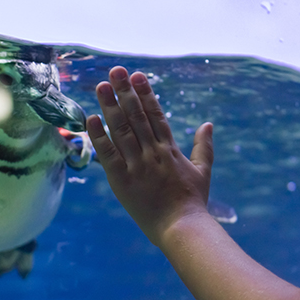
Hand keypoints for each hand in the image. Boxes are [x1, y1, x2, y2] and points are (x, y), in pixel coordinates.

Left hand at [86, 66, 213, 245]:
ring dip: (110, 106)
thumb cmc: (193, 202)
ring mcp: (137, 166)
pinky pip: (108, 155)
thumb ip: (204, 146)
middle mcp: (152, 153)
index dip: (145, 93)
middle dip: (125, 91)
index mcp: (170, 149)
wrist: (182, 228)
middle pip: (136, 116)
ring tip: (101, 86)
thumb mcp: (203, 171)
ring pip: (121, 130)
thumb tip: (208, 124)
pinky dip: (99, 137)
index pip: (155, 114)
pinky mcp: (122, 181)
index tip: (137, 76)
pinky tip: (91, 118)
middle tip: (115, 71)